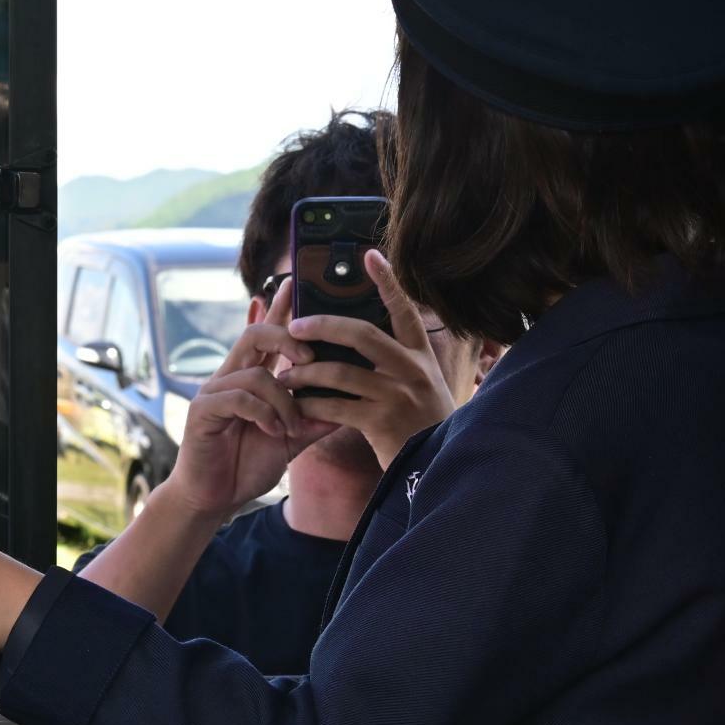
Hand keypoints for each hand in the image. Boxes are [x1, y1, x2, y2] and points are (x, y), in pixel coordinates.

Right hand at [158, 277, 336, 518]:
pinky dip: (264, 414)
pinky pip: (240, 398)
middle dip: (286, 339)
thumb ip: (314, 420)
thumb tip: (348, 404)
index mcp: (250, 379)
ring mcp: (213, 392)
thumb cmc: (246, 466)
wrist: (214, 499)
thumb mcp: (290, 440)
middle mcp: (229, 378)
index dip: (278, 309)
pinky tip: (272, 433)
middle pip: (255, 334)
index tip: (294, 284)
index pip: (266, 335)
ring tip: (291, 428)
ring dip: (283, 401)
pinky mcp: (202, 411)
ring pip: (256, 373)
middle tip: (309, 359)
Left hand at [279, 251, 456, 467]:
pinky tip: (295, 406)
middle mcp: (412, 370)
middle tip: (294, 326)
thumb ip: (394, 363)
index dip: (386, 282)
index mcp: (420, 356)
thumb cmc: (421, 426)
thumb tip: (350, 339)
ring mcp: (398, 396)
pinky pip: (335, 407)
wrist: (440, 469)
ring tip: (284, 376)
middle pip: (361, 334)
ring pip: (340, 372)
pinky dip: (310, 405)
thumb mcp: (419, 386)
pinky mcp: (382, 422)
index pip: (404, 310)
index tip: (368, 255)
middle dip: (322, 326)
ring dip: (305, 373)